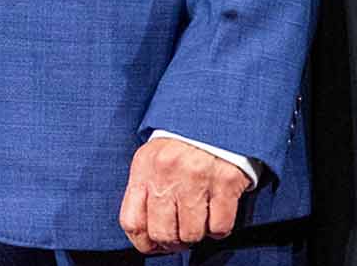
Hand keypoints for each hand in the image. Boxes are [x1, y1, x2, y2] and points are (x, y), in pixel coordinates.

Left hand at [119, 136, 246, 254]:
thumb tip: (146, 235)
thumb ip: (146, 190)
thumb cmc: (183, 142)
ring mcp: (196, 178)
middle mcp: (167, 172)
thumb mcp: (153, 158)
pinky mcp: (225, 182)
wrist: (217, 113)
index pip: (132, 221)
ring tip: (200, 217)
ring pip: (192, 235)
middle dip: (173, 242)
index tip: (156, 244)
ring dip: (198, 234)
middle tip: (182, 233)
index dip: (144, 242)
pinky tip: (217, 211)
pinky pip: (219, 227)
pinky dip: (219, 228)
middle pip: (162, 234)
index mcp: (144, 167)